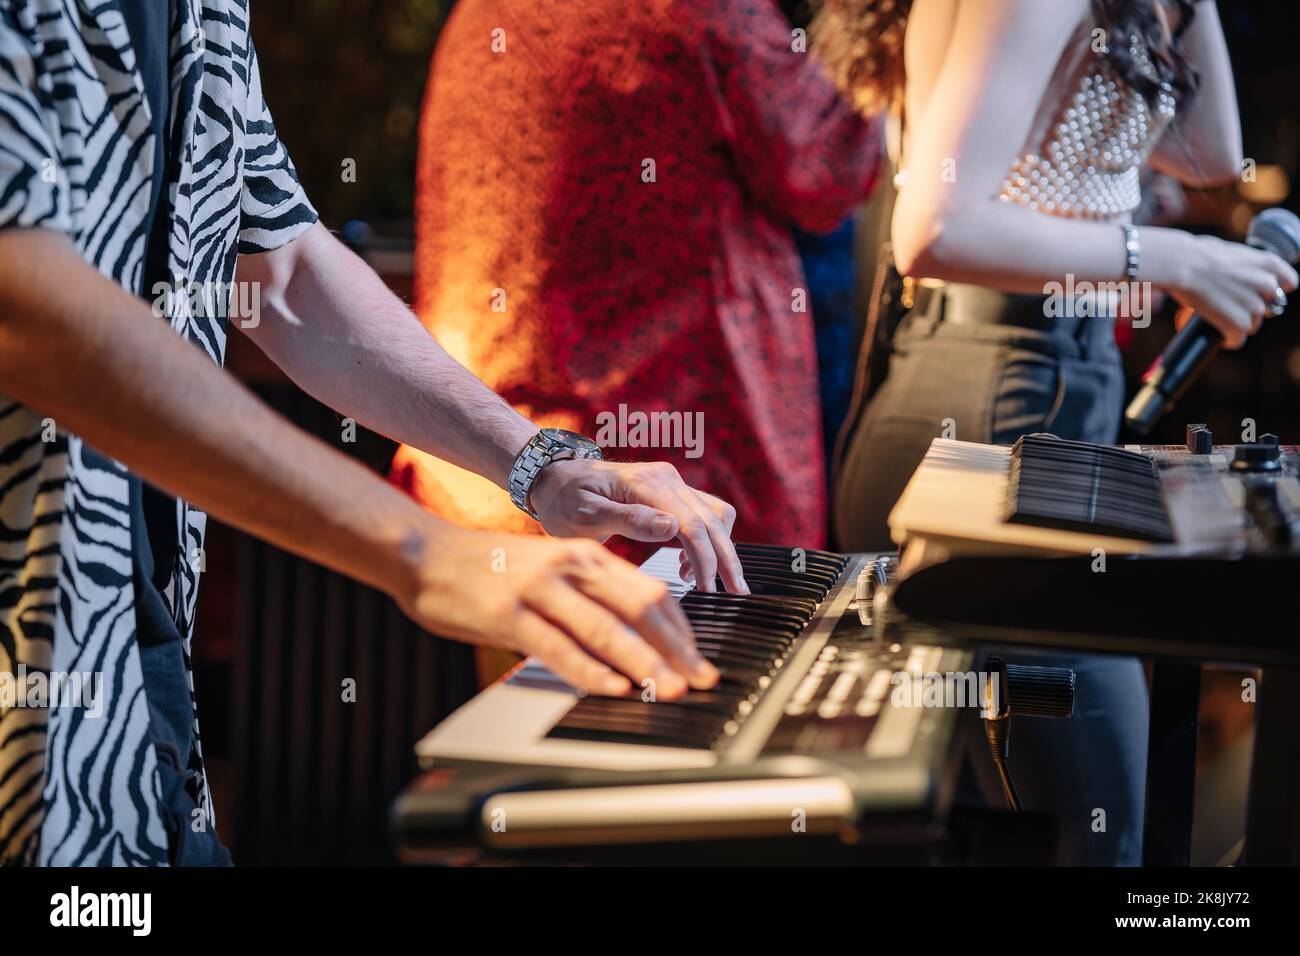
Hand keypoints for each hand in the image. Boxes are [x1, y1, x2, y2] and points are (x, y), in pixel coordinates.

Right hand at [399, 523, 718, 697]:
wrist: (426, 554)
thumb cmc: (491, 567)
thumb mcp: (552, 567)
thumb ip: (593, 592)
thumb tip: (639, 633)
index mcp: (586, 554)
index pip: (651, 591)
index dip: (683, 629)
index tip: (700, 659)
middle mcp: (570, 565)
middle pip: (640, 607)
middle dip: (676, 649)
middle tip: (699, 680)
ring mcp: (539, 588)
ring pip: (605, 629)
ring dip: (644, 663)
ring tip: (669, 689)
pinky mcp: (509, 614)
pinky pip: (559, 647)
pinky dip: (591, 671)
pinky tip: (613, 688)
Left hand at [528, 459, 747, 593]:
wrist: (553, 477)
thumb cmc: (562, 498)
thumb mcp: (584, 514)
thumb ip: (628, 520)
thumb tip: (672, 528)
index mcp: (647, 483)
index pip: (691, 524)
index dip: (705, 560)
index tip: (707, 591)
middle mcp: (666, 479)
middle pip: (712, 520)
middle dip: (726, 560)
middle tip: (735, 594)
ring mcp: (670, 484)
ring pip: (714, 516)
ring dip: (721, 549)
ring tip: (715, 585)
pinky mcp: (669, 493)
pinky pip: (702, 515)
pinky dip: (707, 541)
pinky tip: (690, 567)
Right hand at [1170, 234, 1297, 348]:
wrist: (1182, 265)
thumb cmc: (1198, 254)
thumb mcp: (1233, 253)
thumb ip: (1246, 266)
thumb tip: (1238, 274)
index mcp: (1269, 263)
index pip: (1290, 283)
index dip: (1274, 291)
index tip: (1261, 294)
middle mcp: (1267, 284)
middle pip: (1268, 308)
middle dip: (1252, 309)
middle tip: (1231, 307)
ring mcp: (1254, 306)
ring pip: (1252, 325)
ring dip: (1238, 324)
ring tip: (1219, 319)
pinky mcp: (1238, 324)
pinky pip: (1238, 339)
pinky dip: (1229, 340)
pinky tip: (1220, 336)